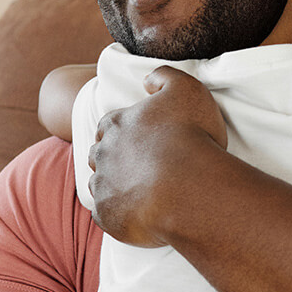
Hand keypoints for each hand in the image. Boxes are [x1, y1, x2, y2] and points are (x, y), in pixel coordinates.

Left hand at [88, 66, 228, 245]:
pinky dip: (118, 215)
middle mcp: (103, 153)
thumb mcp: (187, 89)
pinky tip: (139, 215)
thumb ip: (165, 76)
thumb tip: (147, 79)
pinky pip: (105, 215)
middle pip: (100, 155)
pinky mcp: (107, 216)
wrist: (189, 187)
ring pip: (100, 185)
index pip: (109, 126)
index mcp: (117, 124)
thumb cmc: (192, 137)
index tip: (140, 140)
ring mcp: (103, 186)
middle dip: (114, 159)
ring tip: (143, 194)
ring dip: (115, 187)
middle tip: (143, 168)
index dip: (123, 132)